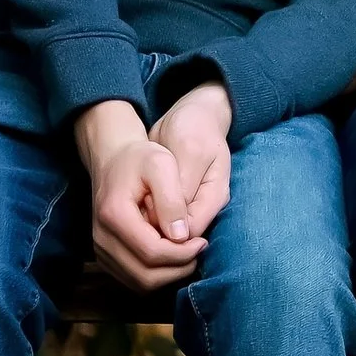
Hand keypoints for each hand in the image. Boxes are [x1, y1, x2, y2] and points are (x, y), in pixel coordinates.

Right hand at [74, 100, 206, 289]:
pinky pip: (133, 279)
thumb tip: (182, 236)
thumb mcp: (162, 165)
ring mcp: (100, 250)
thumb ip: (172, 200)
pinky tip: (173, 255)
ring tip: (189, 253)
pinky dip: (157, 274)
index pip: (152, 253)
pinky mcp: (106, 256)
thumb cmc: (140, 158)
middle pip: (145, 276)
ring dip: (169, 275)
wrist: (113, 159)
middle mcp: (101, 238)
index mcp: (114, 216)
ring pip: (139, 283)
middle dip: (178, 269)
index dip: (182, 254)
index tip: (202, 241)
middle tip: (199, 250)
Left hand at [147, 81, 233, 241]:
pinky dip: (145, 215)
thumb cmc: (192, 128)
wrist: (190, 116)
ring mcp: (194, 207)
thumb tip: (176, 228)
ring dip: (148, 221)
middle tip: (141, 198)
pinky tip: (139, 198)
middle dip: (155, 225)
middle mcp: (206, 208)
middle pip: (178, 239)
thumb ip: (183, 189)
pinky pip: (160, 223)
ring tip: (141, 196)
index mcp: (215, 196)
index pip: (190, 232)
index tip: (146, 202)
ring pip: (166, 233)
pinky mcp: (179, 205)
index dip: (164, 226)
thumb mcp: (189, 149)